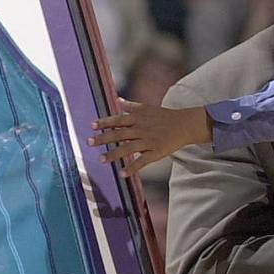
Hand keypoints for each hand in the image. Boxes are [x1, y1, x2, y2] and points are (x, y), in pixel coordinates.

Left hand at [88, 98, 211, 176]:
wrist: (184, 125)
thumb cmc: (164, 116)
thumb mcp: (147, 108)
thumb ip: (131, 106)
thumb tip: (118, 99)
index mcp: (138, 118)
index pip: (118, 120)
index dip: (105, 123)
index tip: (92, 126)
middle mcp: (141, 129)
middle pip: (119, 134)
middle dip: (104, 138)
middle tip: (89, 142)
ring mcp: (148, 141)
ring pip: (128, 148)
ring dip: (114, 154)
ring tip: (101, 160)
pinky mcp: (156, 152)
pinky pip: (142, 161)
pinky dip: (132, 168)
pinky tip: (122, 174)